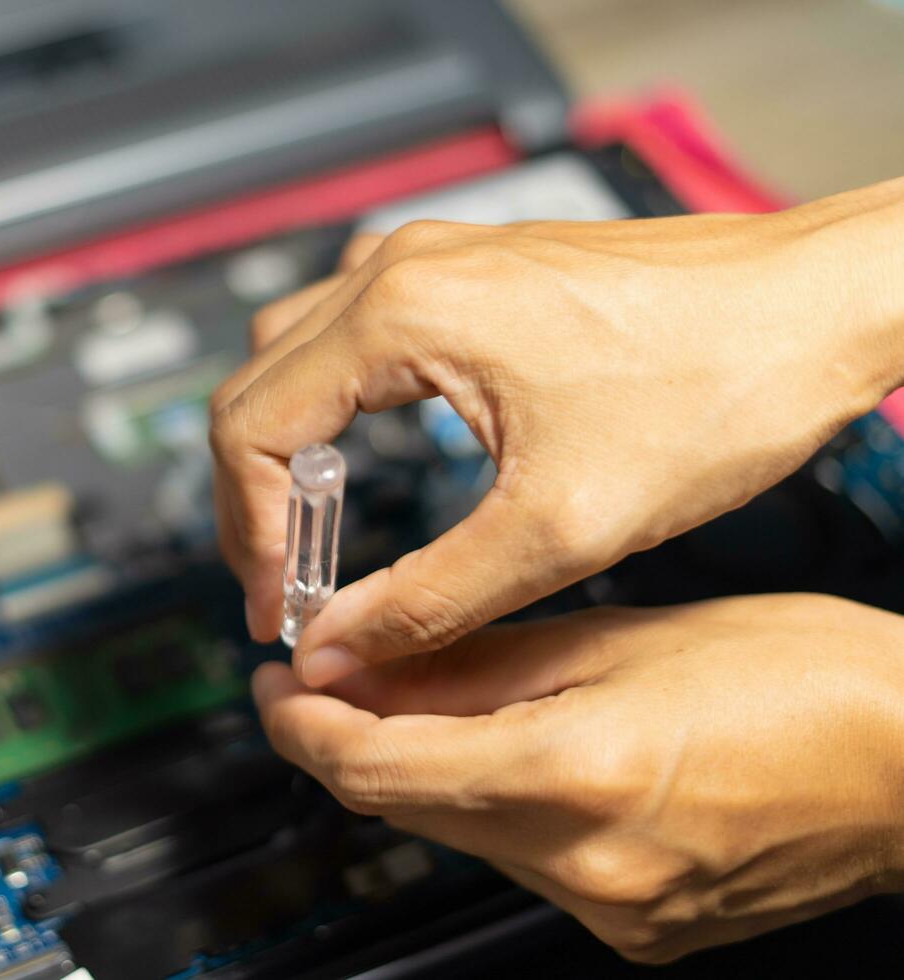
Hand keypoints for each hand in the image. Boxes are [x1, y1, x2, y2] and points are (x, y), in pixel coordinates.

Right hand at [210, 181, 903, 683]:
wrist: (818, 307)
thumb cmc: (718, 385)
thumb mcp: (561, 527)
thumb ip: (427, 599)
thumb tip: (335, 647)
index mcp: (404, 313)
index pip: (248, 430)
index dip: (248, 536)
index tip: (280, 607)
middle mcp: (404, 268)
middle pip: (255, 388)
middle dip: (256, 499)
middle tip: (293, 586)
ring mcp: (436, 259)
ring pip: (295, 354)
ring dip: (289, 446)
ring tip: (322, 531)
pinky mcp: (470, 272)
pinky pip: (354, 330)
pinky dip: (333, 400)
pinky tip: (370, 446)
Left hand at [252, 593, 903, 962]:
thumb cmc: (803, 677)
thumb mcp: (619, 634)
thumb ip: (475, 660)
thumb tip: (365, 660)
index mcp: (575, 771)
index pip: (374, 768)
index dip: (302, 727)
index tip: (275, 687)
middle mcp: (586, 862)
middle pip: (408, 806)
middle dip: (352, 742)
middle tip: (333, 678)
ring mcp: (614, 909)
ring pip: (464, 834)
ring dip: (424, 771)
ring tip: (424, 698)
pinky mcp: (639, 929)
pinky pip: (528, 862)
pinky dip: (496, 806)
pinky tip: (513, 752)